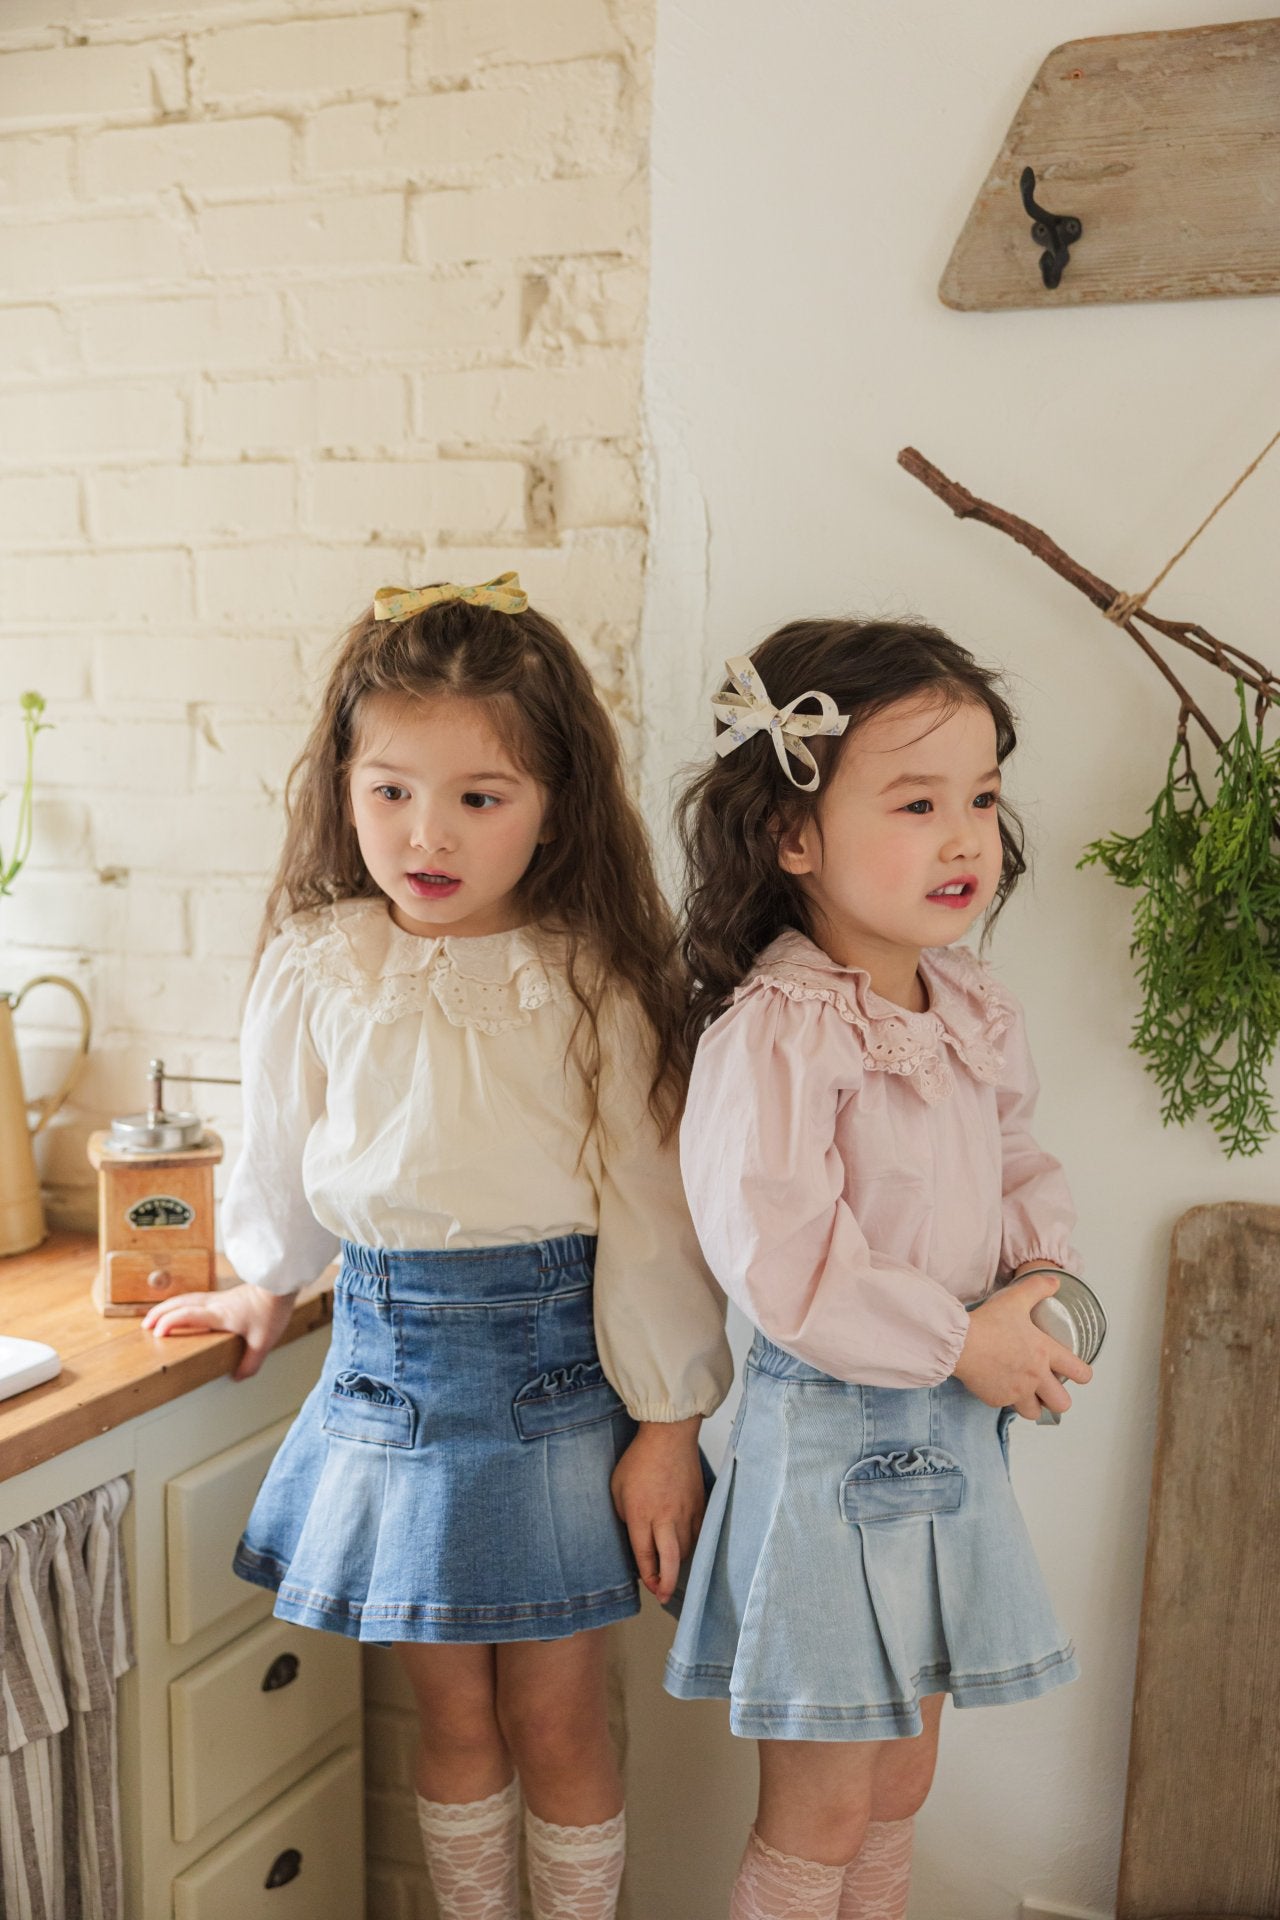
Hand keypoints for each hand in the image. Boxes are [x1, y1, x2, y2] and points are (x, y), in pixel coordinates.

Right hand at [142, 1283, 297, 1381]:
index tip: (156, 1334)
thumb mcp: (263, 1342)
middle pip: (179, 1303)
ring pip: (186, 1298)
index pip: (186, 1315)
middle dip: (159, 1314)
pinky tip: (184, 1310)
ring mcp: (219, 1298)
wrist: (280, 1282)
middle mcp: (214, 1304)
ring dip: (169, 1307)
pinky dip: (182, 1304)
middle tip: (146, 1325)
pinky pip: (196, 1298)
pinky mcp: (225, 1296)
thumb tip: (237, 1377)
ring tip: (157, 1317)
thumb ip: (250, 1362)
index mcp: (219, 1315)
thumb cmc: (271, 1308)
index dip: (169, 1323)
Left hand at [610, 1416, 705, 1604]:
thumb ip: (624, 1515)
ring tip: (669, 1568)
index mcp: (641, 1514)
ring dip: (676, 1563)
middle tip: (662, 1595)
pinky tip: (683, 1546)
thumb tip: (634, 1535)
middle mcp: (665, 1517)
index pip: (644, 1556)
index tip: (648, 1586)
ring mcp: (686, 1512)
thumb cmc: (640, 1459)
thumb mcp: (617, 1488)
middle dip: (666, 1584)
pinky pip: (699, 1534)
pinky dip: (691, 1545)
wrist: (669, 1436)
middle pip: (670, 1561)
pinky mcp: (700, 1505)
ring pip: (686, 1550)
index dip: (647, 1576)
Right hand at [953, 1270, 1091, 1420]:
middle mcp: (1035, 1377)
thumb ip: (1037, 1288)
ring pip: (1036, 1413)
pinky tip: (1000, 1385)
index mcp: (1045, 1353)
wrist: (960, 1343)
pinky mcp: (998, 1399)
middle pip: (1062, 1403)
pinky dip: (1006, 1399)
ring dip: (1033, 1404)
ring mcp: (1017, 1391)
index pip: (1079, 1372)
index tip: (1076, 1372)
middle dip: (1058, 1399)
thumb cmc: (988, 1322)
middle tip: (1049, 1388)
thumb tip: (1055, 1282)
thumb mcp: (1015, 1299)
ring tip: (1026, 1393)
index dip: (1082, 1374)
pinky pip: (1008, 1406)